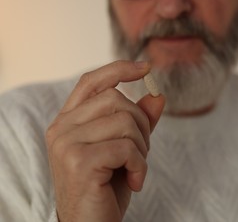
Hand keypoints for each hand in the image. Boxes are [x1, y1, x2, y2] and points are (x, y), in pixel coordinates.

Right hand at [46, 61, 164, 221]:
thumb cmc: (106, 187)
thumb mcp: (125, 149)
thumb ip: (138, 122)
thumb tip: (158, 96)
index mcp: (69, 121)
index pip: (91, 82)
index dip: (119, 69)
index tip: (146, 67)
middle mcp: (62, 128)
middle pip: (117, 100)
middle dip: (140, 125)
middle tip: (139, 154)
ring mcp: (67, 143)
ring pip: (124, 121)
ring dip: (141, 147)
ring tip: (135, 169)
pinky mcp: (79, 161)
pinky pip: (126, 147)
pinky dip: (140, 165)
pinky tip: (135, 182)